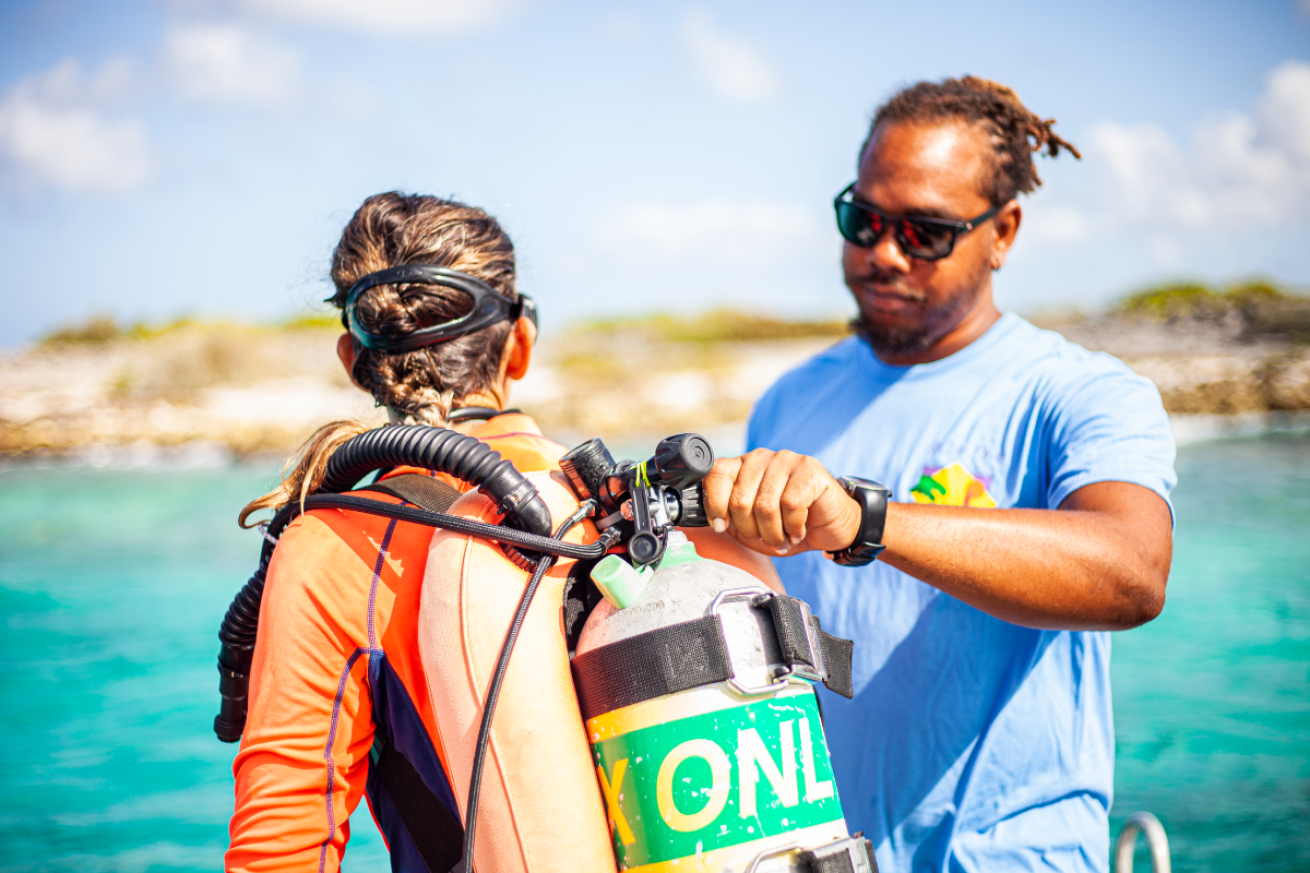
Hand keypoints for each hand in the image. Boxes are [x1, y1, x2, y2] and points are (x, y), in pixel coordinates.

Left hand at [701, 449, 861, 556]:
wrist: (831, 527)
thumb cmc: (788, 526)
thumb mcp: (750, 527)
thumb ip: (729, 519)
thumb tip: (715, 521)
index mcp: (742, 467)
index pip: (715, 473)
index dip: (715, 505)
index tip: (722, 527)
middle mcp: (761, 457)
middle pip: (739, 499)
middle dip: (751, 530)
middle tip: (766, 537)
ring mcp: (786, 460)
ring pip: (765, 505)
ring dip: (773, 533)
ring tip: (783, 537)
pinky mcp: (810, 470)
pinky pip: (791, 505)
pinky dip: (793, 527)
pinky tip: (798, 530)